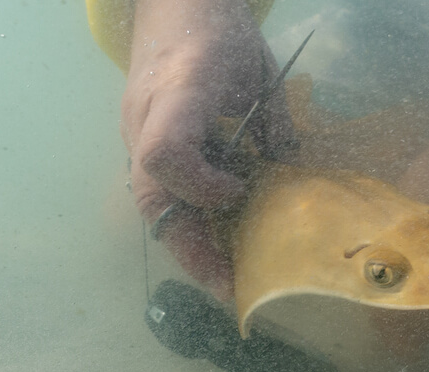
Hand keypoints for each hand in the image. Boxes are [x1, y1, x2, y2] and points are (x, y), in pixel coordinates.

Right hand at [121, 0, 296, 300]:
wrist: (173, 6)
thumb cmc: (222, 34)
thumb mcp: (262, 71)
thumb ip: (276, 125)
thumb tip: (293, 179)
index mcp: (182, 91)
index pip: (166, 152)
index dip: (202, 187)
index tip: (240, 192)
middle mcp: (147, 118)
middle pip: (150, 195)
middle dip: (191, 248)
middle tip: (233, 287)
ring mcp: (135, 133)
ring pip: (151, 203)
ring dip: (190, 243)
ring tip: (230, 278)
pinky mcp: (139, 145)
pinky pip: (158, 193)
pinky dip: (188, 220)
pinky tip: (220, 240)